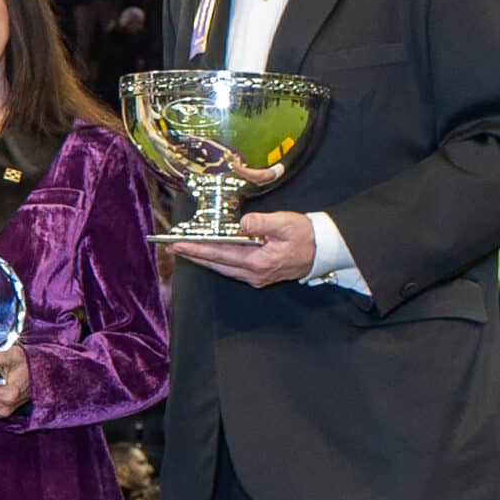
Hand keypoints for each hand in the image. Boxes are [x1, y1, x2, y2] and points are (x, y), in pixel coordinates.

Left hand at [168, 209, 317, 286]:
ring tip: (187, 250)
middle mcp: (254, 273)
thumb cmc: (306, 235)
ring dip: (205, 259)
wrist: (324, 250)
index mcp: (258, 261)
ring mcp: (256, 277)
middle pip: (216, 265)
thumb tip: (242, 223)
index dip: (197, 249)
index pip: (219, 255)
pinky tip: (211, 255)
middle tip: (174, 248)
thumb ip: (262, 222)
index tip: (178, 245)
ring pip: (223, 269)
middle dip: (194, 256)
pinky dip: (219, 262)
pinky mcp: (260, 276)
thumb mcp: (285, 223)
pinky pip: (233, 270)